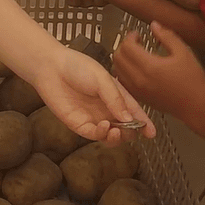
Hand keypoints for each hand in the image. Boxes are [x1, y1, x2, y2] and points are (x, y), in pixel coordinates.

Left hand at [27, 44, 155, 143]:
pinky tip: (104, 127)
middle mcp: (106, 109)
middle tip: (131, 130)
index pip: (134, 112)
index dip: (144, 123)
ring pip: (111, 136)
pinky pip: (94, 135)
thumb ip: (116, 99)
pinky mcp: (79, 124)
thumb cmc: (78, 67)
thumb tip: (129, 119)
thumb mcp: (102, 79)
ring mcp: (93, 118)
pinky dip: (102, 134)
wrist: (51, 68)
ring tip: (117, 131)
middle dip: (131, 132)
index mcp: (116, 95)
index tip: (152, 133)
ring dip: (117, 137)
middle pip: (125, 128)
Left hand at [112, 21, 204, 121]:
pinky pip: (122, 81)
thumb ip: (167, 36)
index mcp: (149, 66)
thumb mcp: (183, 52)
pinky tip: (135, 68)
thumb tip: (153, 25)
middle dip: (124, 46)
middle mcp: (139, 79)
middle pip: (117, 56)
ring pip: (117, 69)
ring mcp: (137, 90)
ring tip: (134, 54)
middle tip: (135, 42)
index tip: (138, 34)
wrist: (196, 105)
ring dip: (122, 58)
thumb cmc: (192, 79)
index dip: (130, 36)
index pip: (127, 46)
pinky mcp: (138, 97)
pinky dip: (123, 71)